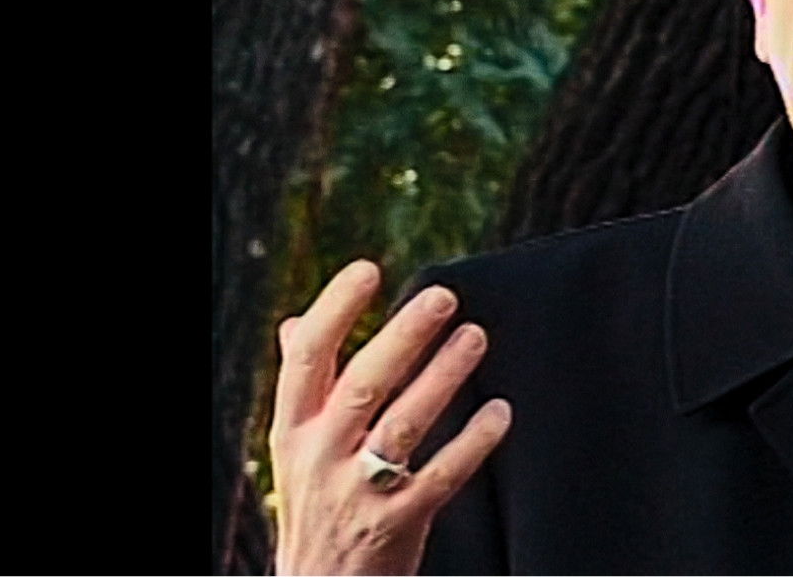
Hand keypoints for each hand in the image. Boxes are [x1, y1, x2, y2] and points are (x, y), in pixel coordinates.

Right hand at [268, 260, 512, 575]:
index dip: (334, 311)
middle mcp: (319, 456)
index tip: (367, 270)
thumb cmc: (318, 504)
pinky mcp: (397, 522)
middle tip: (443, 297)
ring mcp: (357, 491)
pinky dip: (472, 441)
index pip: (306, 360)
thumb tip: (294, 322)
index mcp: (292, 430)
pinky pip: (441, 475)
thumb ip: (306, 387)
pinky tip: (500, 411)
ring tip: (476, 337)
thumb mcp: (296, 447)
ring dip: (444, 377)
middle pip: (363, 385)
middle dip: (404, 336)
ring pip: (404, 424)